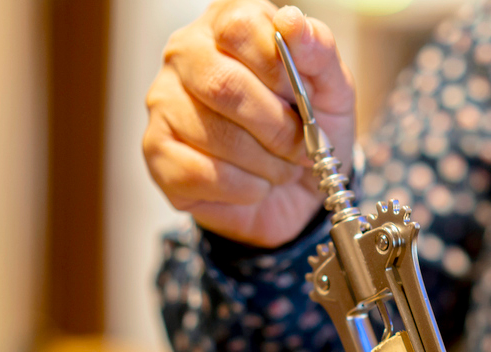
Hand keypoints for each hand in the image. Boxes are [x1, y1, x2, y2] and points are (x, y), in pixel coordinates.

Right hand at [143, 0, 355, 246]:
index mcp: (227, 24)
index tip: (303, 99)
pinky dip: (243, 189)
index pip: (240, 28)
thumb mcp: (331, 86)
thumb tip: (292, 22)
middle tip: (301, 148)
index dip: (279, 70)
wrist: (299, 190)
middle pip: (224, 86)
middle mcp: (186, 55)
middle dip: (277, 128)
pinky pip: (201, 174)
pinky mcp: (159, 153)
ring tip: (281, 168)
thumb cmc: (308, 127)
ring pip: (214, 135)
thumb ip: (319, 49)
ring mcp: (165, 103)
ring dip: (265, 163)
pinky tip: (254, 184)